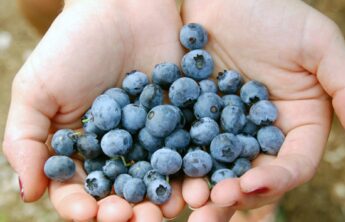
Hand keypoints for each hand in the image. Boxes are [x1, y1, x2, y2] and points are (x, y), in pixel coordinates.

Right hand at [3, 0, 184, 220]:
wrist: (123, 7)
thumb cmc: (73, 45)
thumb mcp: (37, 90)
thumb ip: (26, 141)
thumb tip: (27, 193)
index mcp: (82, 148)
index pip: (79, 189)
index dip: (83, 206)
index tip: (90, 214)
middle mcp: (119, 149)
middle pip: (123, 191)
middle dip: (128, 209)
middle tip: (136, 220)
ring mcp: (153, 137)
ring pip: (158, 178)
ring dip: (163, 199)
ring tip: (169, 211)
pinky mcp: (182, 121)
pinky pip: (188, 150)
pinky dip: (192, 169)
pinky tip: (196, 183)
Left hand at [181, 0, 344, 219]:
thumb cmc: (275, 14)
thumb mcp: (319, 44)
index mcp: (297, 125)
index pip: (293, 164)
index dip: (276, 179)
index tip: (252, 185)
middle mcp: (262, 135)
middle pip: (253, 176)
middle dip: (235, 194)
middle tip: (213, 205)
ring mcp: (226, 131)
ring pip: (218, 169)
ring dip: (205, 188)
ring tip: (189, 201)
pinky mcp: (194, 120)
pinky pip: (186, 146)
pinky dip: (179, 163)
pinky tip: (165, 174)